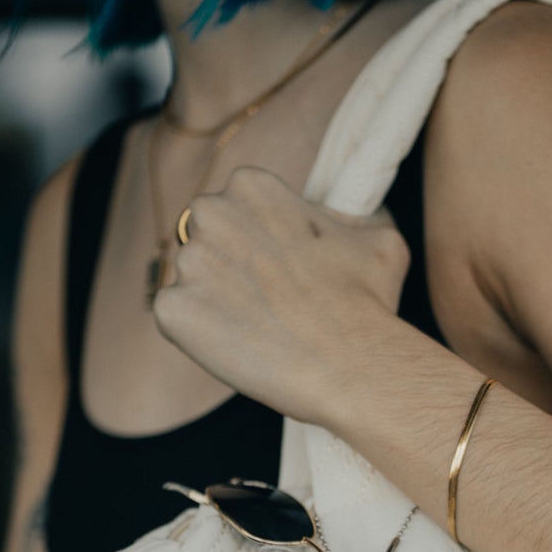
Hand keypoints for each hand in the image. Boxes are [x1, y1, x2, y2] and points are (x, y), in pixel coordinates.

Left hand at [152, 165, 410, 423]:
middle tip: (269, 302)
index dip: (258, 242)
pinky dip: (201, 337)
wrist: (349, 365)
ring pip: (192, 281)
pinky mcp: (172, 311)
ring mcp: (187, 263)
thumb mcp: (379, 238)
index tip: (283, 271)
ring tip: (260, 331)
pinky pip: (177, 321)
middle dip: (229, 266)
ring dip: (217, 303)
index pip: (235, 207)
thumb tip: (346, 217)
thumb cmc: (367, 303)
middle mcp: (210, 213)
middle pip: (205, 238)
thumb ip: (350, 216)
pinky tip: (241, 348)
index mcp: (251, 185)